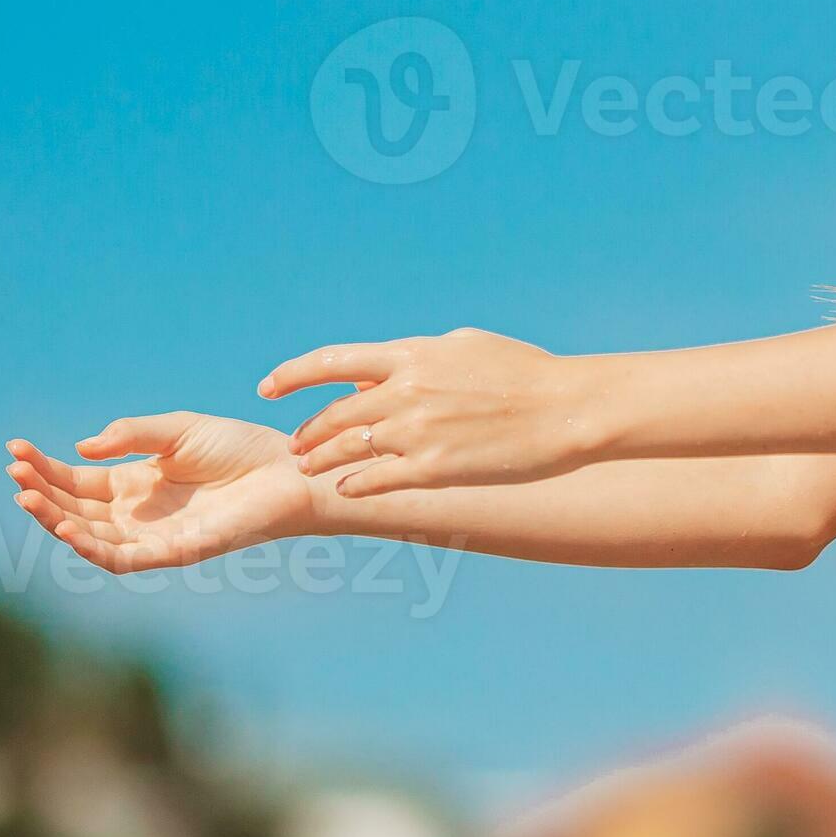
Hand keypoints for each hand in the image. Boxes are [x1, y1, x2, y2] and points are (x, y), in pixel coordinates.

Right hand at [5, 413, 341, 573]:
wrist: (287, 469)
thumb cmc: (238, 448)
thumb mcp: (176, 431)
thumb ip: (129, 436)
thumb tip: (80, 450)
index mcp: (134, 483)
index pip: (75, 481)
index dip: (44, 469)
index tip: (14, 449)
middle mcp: (136, 513)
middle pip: (73, 510)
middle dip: (41, 493)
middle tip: (15, 472)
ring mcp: (152, 535)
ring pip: (89, 537)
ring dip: (54, 521)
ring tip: (28, 498)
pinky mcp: (173, 553)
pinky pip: (122, 559)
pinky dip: (91, 548)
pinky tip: (66, 529)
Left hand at [260, 327, 595, 497]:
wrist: (567, 408)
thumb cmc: (524, 372)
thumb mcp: (465, 347)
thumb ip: (415, 358)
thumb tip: (376, 373)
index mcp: (412, 355)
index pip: (331, 361)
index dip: (292, 374)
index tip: (268, 388)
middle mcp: (405, 391)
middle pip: (334, 413)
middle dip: (308, 432)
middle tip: (296, 445)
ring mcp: (417, 432)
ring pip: (347, 449)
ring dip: (321, 461)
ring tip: (309, 470)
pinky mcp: (434, 469)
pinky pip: (377, 480)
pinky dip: (355, 484)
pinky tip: (347, 489)